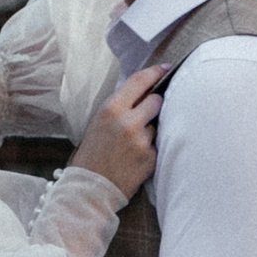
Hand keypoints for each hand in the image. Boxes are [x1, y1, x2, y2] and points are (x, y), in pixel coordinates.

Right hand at [75, 68, 162, 197]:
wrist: (91, 187)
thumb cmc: (92, 154)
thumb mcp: (99, 122)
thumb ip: (120, 106)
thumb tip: (144, 91)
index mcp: (111, 109)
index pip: (140, 81)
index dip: (156, 72)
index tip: (166, 69)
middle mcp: (128, 122)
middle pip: (157, 100)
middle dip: (155, 105)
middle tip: (145, 115)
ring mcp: (142, 140)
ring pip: (158, 124)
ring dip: (151, 130)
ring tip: (133, 145)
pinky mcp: (151, 157)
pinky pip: (158, 144)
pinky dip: (151, 149)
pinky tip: (136, 158)